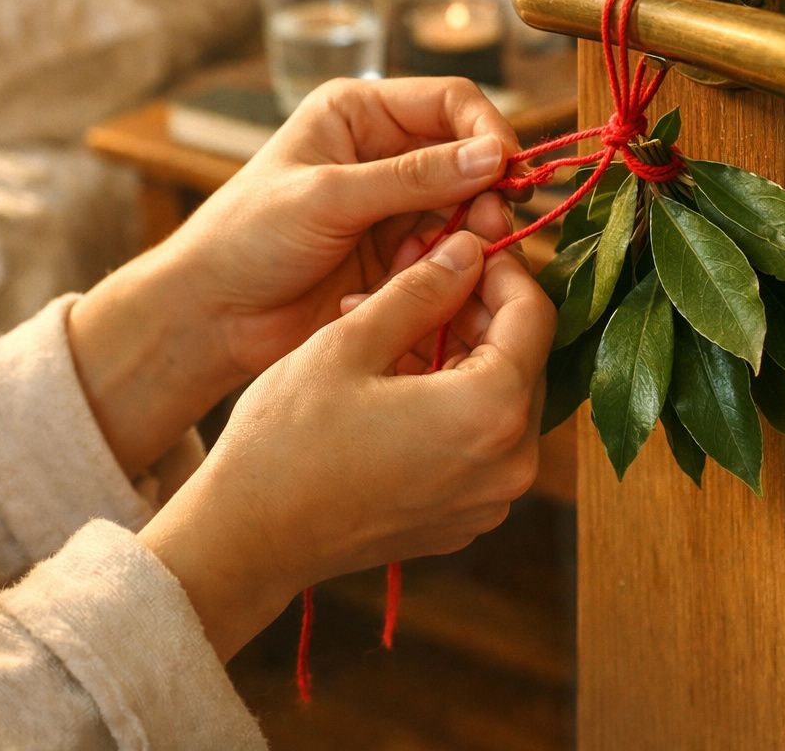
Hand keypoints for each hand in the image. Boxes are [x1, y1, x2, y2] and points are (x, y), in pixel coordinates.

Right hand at [139, 234, 555, 659]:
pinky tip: (399, 380)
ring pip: (502, 401)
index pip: (534, 315)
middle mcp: (511, 466)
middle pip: (525, 360)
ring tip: (398, 328)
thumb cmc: (290, 438)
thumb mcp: (352, 342)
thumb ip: (422, 290)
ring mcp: (490, 501)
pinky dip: (454, 403)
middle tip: (430, 278)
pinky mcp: (465, 520)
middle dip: (482, 312)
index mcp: (491, 413)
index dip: (503, 269)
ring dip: (464, 355)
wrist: (250, 537)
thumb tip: (468, 249)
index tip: (466, 246)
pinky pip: (481, 445)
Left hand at [163, 76, 522, 377]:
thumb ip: (412, 179)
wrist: (211, 317)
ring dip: (470, 236)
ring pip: (466, 210)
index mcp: (358, 112)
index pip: (450, 102)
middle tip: (490, 230)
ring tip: (458, 262)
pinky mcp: (397, 256)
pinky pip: (449, 254)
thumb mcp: (328, 199)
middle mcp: (382, 151)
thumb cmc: (247, 239)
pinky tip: (432, 286)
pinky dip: (450, 268)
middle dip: (485, 192)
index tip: (510, 172)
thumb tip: (495, 156)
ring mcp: (392, 206)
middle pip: (468, 157)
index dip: (488, 132)